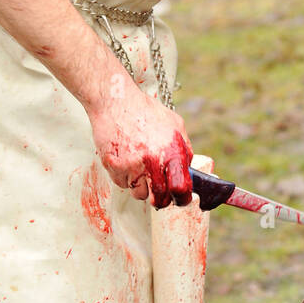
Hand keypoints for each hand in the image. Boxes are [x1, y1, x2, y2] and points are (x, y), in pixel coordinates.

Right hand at [88, 85, 193, 208]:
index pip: (181, 188)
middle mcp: (152, 161)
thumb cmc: (146, 112)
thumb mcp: (175, 125)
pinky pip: (122, 184)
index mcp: (172, 152)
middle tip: (160, 194)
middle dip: (161, 200)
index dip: (182, 198)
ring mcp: (132, 166)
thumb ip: (184, 149)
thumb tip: (189, 171)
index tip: (181, 198)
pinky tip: (126, 158)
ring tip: (140, 167)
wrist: (116, 102)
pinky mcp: (114, 168)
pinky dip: (125, 176)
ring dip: (142, 187)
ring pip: (139, 194)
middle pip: (160, 199)